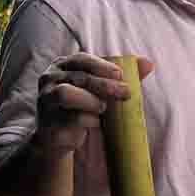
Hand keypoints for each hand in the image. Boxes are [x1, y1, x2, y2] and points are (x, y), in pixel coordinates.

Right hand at [33, 54, 153, 156]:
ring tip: (103, 108)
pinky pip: (69, 120)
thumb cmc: (82, 106)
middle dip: (105, 85)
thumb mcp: (100, 88)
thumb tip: (149, 63)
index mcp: (61, 66)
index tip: (120, 74)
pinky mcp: (47, 124)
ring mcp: (45, 102)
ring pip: (66, 94)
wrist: (58, 137)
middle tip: (126, 93)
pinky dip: (87, 121)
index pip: (80, 59)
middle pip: (79, 77)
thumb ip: (121, 76)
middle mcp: (48, 80)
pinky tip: (96, 122)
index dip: (101, 65)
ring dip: (91, 101)